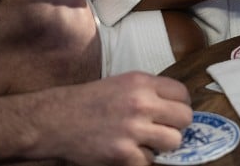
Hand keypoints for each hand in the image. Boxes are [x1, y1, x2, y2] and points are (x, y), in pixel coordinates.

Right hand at [42, 72, 192, 164]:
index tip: (171, 113)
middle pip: (184, 118)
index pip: (182, 94)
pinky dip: (141, 160)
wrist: (55, 120)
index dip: (179, 105)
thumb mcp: (121, 84)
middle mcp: (140, 103)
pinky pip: (150, 161)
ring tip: (145, 142)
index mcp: (141, 82)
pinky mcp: (123, 154)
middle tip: (162, 130)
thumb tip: (174, 107)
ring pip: (173, 142)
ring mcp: (133, 130)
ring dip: (162, 145)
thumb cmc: (87, 102)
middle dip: (176, 126)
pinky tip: (128, 152)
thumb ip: (148, 92)